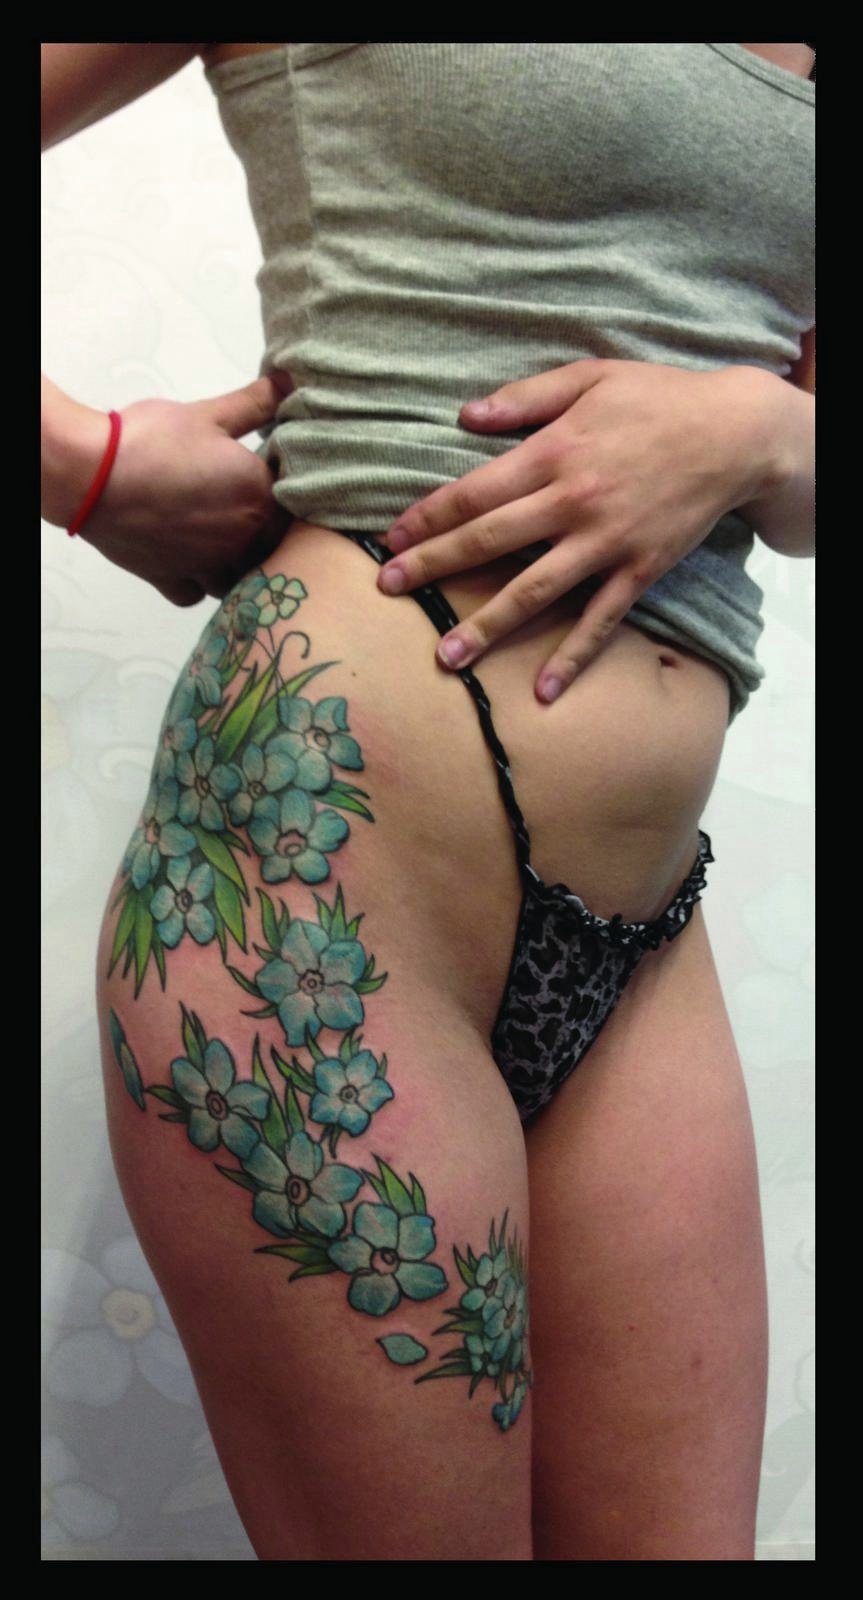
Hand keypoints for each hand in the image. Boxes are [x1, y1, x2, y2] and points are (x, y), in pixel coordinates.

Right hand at [51, 374, 292, 605]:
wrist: (92, 475)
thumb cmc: (153, 441)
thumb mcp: (209, 414)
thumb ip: (255, 403)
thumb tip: (290, 382)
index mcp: (260, 499)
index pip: (295, 506)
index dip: (284, 494)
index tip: (267, 480)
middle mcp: (243, 541)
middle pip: (272, 548)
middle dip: (266, 533)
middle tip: (241, 507)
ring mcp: (209, 567)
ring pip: (239, 579)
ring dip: (237, 564)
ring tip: (223, 540)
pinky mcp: (174, 581)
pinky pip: (197, 593)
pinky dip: (197, 582)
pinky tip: (190, 560)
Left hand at [377, 359, 787, 700]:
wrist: (735, 433)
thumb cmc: (658, 398)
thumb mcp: (590, 376)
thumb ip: (525, 399)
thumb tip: (463, 416)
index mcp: (553, 453)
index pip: (474, 492)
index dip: (428, 516)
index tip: (390, 538)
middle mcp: (573, 502)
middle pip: (489, 541)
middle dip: (434, 567)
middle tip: (387, 592)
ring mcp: (606, 542)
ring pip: (534, 590)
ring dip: (488, 626)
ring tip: (447, 658)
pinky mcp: (639, 570)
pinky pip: (600, 620)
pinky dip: (572, 656)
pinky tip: (543, 692)